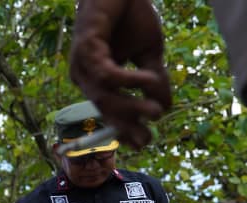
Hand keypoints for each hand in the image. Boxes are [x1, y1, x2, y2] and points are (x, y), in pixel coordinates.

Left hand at [69, 0, 171, 149]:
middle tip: (147, 139)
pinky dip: (128, 80)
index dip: (124, 128)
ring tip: (155, 112)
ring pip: (104, 96)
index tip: (144, 142)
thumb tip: (165, 108)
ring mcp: (82, 63)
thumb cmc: (131, 16)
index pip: (109, 110)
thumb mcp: (149, 53)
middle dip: (126, 125)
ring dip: (130, 107)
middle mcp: (85, 76)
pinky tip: (149, 78)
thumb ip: (154, 79)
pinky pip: (106, 73)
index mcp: (97, 79)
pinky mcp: (85, 48)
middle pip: (105, 108)